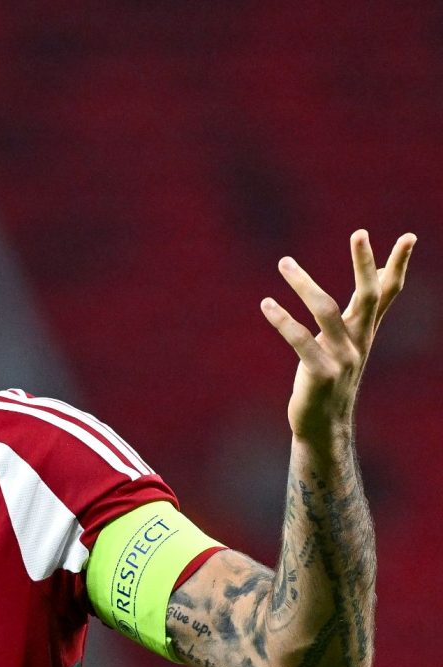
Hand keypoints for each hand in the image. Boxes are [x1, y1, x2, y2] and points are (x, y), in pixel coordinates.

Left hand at [262, 230, 415, 443]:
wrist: (323, 425)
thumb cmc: (329, 376)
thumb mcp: (347, 340)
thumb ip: (358, 310)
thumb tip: (377, 274)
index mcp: (365, 331)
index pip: (387, 293)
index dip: (398, 265)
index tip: (409, 236)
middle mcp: (359, 342)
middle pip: (368, 296)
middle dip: (364, 264)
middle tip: (360, 232)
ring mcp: (343, 359)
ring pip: (326, 311)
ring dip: (304, 284)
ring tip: (284, 261)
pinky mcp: (321, 374)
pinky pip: (301, 340)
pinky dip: (283, 320)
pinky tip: (267, 303)